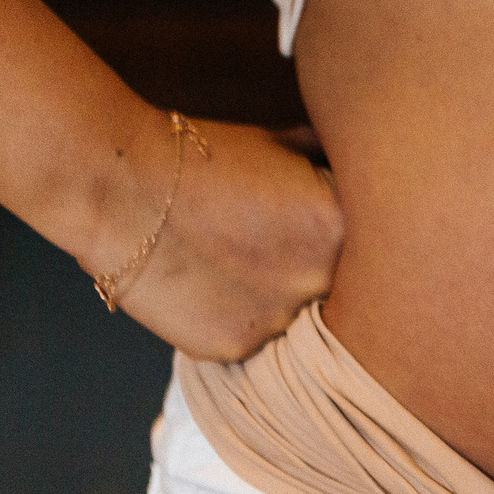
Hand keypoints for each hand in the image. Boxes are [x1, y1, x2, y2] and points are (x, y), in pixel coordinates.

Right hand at [87, 111, 342, 362]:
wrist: (122, 185)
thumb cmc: (203, 158)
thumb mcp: (283, 147)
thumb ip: (329, 168)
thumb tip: (355, 165)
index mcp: (344, 225)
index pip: (371, 246)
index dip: (339, 237)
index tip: (308, 227)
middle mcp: (324, 278)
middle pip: (343, 292)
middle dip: (314, 273)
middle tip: (272, 252)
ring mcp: (283, 318)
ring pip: (302, 322)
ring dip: (280, 301)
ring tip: (239, 269)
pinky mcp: (240, 346)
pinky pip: (258, 341)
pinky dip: (241, 320)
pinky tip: (214, 289)